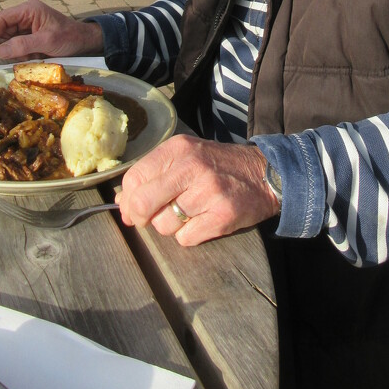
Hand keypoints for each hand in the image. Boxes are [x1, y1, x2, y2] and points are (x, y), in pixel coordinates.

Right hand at [0, 0, 103, 60]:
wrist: (85, 41)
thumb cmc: (69, 37)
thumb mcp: (46, 41)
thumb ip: (22, 45)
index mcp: (28, 10)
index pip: (1, 18)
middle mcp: (26, 15)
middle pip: (4, 30)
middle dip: (8, 46)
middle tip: (18, 58)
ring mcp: (28, 24)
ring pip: (10, 40)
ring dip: (17, 51)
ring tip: (33, 56)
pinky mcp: (31, 34)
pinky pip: (19, 45)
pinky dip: (23, 53)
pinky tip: (36, 56)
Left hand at [116, 134, 279, 245]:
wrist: (266, 173)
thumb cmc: (219, 166)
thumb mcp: (186, 157)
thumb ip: (154, 175)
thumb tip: (122, 203)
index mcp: (178, 149)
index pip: (134, 178)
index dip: (128, 200)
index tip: (132, 208)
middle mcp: (191, 167)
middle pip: (143, 204)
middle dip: (141, 217)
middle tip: (149, 219)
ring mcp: (207, 192)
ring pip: (164, 225)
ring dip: (171, 226)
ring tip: (188, 213)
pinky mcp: (221, 215)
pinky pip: (185, 239)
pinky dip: (190, 235)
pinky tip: (203, 221)